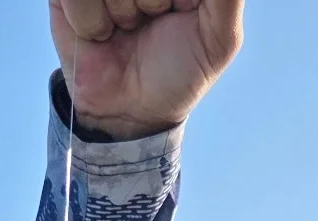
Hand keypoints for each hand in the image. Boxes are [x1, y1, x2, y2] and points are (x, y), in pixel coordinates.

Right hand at [50, 0, 243, 140]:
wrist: (130, 111)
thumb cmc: (178, 73)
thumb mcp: (219, 39)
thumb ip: (226, 0)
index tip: (178, 11)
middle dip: (153, 1)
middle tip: (151, 20)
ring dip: (123, 12)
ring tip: (127, 27)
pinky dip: (91, 20)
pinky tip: (101, 33)